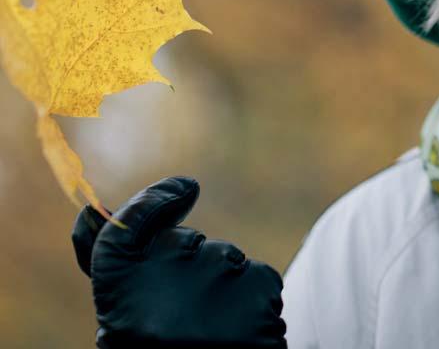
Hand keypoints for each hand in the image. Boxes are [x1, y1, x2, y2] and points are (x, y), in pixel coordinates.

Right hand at [72, 177, 286, 347]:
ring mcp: (219, 275)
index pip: (129, 226)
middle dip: (191, 269)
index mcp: (122, 289)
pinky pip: (257, 278)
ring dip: (223, 290)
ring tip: (214, 337)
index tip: (183, 189)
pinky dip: (252, 302)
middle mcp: (168, 273)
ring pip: (226, 261)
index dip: (152, 202)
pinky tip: (240, 334)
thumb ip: (119, 266)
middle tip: (187, 322)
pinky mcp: (262, 284)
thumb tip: (91, 215)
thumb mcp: (128, 321)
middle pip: (186, 244)